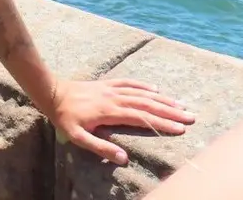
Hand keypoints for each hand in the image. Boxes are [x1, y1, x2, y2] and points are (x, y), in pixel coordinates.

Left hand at [49, 77, 195, 164]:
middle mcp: (115, 98)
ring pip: (142, 93)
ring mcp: (112, 89)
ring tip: (181, 105)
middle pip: (147, 104)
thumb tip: (123, 159)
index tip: (180, 129)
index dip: (162, 123)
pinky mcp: (107, 84)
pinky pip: (129, 83)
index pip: (142, 118)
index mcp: (110, 112)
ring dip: (162, 99)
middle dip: (170, 112)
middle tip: (190, 117)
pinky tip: (157, 89)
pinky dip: (144, 85)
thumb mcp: (77, 137)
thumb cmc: (65, 117)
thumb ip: (100, 147)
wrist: (52, 92)